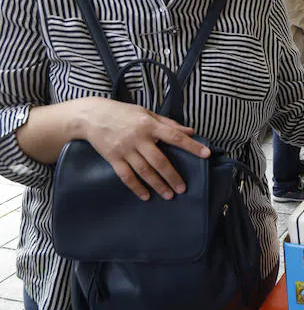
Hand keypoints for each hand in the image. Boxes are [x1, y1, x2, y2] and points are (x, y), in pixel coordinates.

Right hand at [75, 98, 210, 200]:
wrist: (91, 115)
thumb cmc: (123, 113)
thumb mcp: (147, 113)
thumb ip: (168, 123)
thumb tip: (190, 131)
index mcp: (150, 125)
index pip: (175, 136)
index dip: (192, 146)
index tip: (206, 154)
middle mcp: (139, 138)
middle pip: (160, 160)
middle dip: (172, 176)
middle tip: (183, 189)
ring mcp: (125, 149)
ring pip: (144, 171)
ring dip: (158, 185)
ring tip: (169, 195)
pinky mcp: (112, 158)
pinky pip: (126, 176)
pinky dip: (136, 187)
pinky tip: (145, 196)